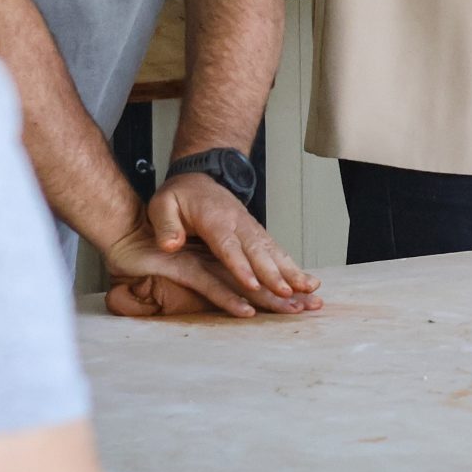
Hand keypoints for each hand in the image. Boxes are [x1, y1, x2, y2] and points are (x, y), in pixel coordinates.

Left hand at [98, 196, 319, 319]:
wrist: (198, 177)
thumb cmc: (179, 195)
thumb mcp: (162, 204)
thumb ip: (165, 225)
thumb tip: (170, 245)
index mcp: (214, 219)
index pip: (228, 245)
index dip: (241, 266)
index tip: (252, 286)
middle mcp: (237, 222)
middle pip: (258, 251)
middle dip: (275, 274)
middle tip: (289, 294)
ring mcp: (250, 226)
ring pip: (273, 250)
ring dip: (292, 270)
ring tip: (309, 289)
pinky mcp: (255, 232)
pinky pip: (275, 249)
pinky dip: (291, 265)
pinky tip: (304, 281)